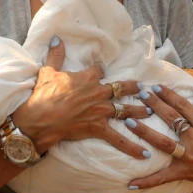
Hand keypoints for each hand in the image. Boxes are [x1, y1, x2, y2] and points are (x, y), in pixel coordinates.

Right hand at [10, 37, 152, 158]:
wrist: (41, 118)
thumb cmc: (44, 95)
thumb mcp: (48, 71)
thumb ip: (55, 54)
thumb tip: (56, 38)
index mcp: (88, 78)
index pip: (99, 70)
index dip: (100, 71)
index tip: (101, 72)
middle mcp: (99, 93)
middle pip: (122, 89)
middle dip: (134, 88)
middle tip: (145, 89)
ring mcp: (101, 111)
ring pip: (126, 110)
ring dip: (140, 111)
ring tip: (151, 112)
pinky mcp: (99, 127)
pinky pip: (119, 139)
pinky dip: (132, 147)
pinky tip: (145, 154)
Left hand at [123, 83, 192, 192]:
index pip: (183, 106)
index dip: (169, 95)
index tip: (156, 87)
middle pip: (171, 119)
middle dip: (155, 104)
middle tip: (141, 94)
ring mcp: (188, 156)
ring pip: (163, 142)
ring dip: (145, 131)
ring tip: (129, 121)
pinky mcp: (184, 172)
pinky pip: (163, 177)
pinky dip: (147, 181)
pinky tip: (131, 183)